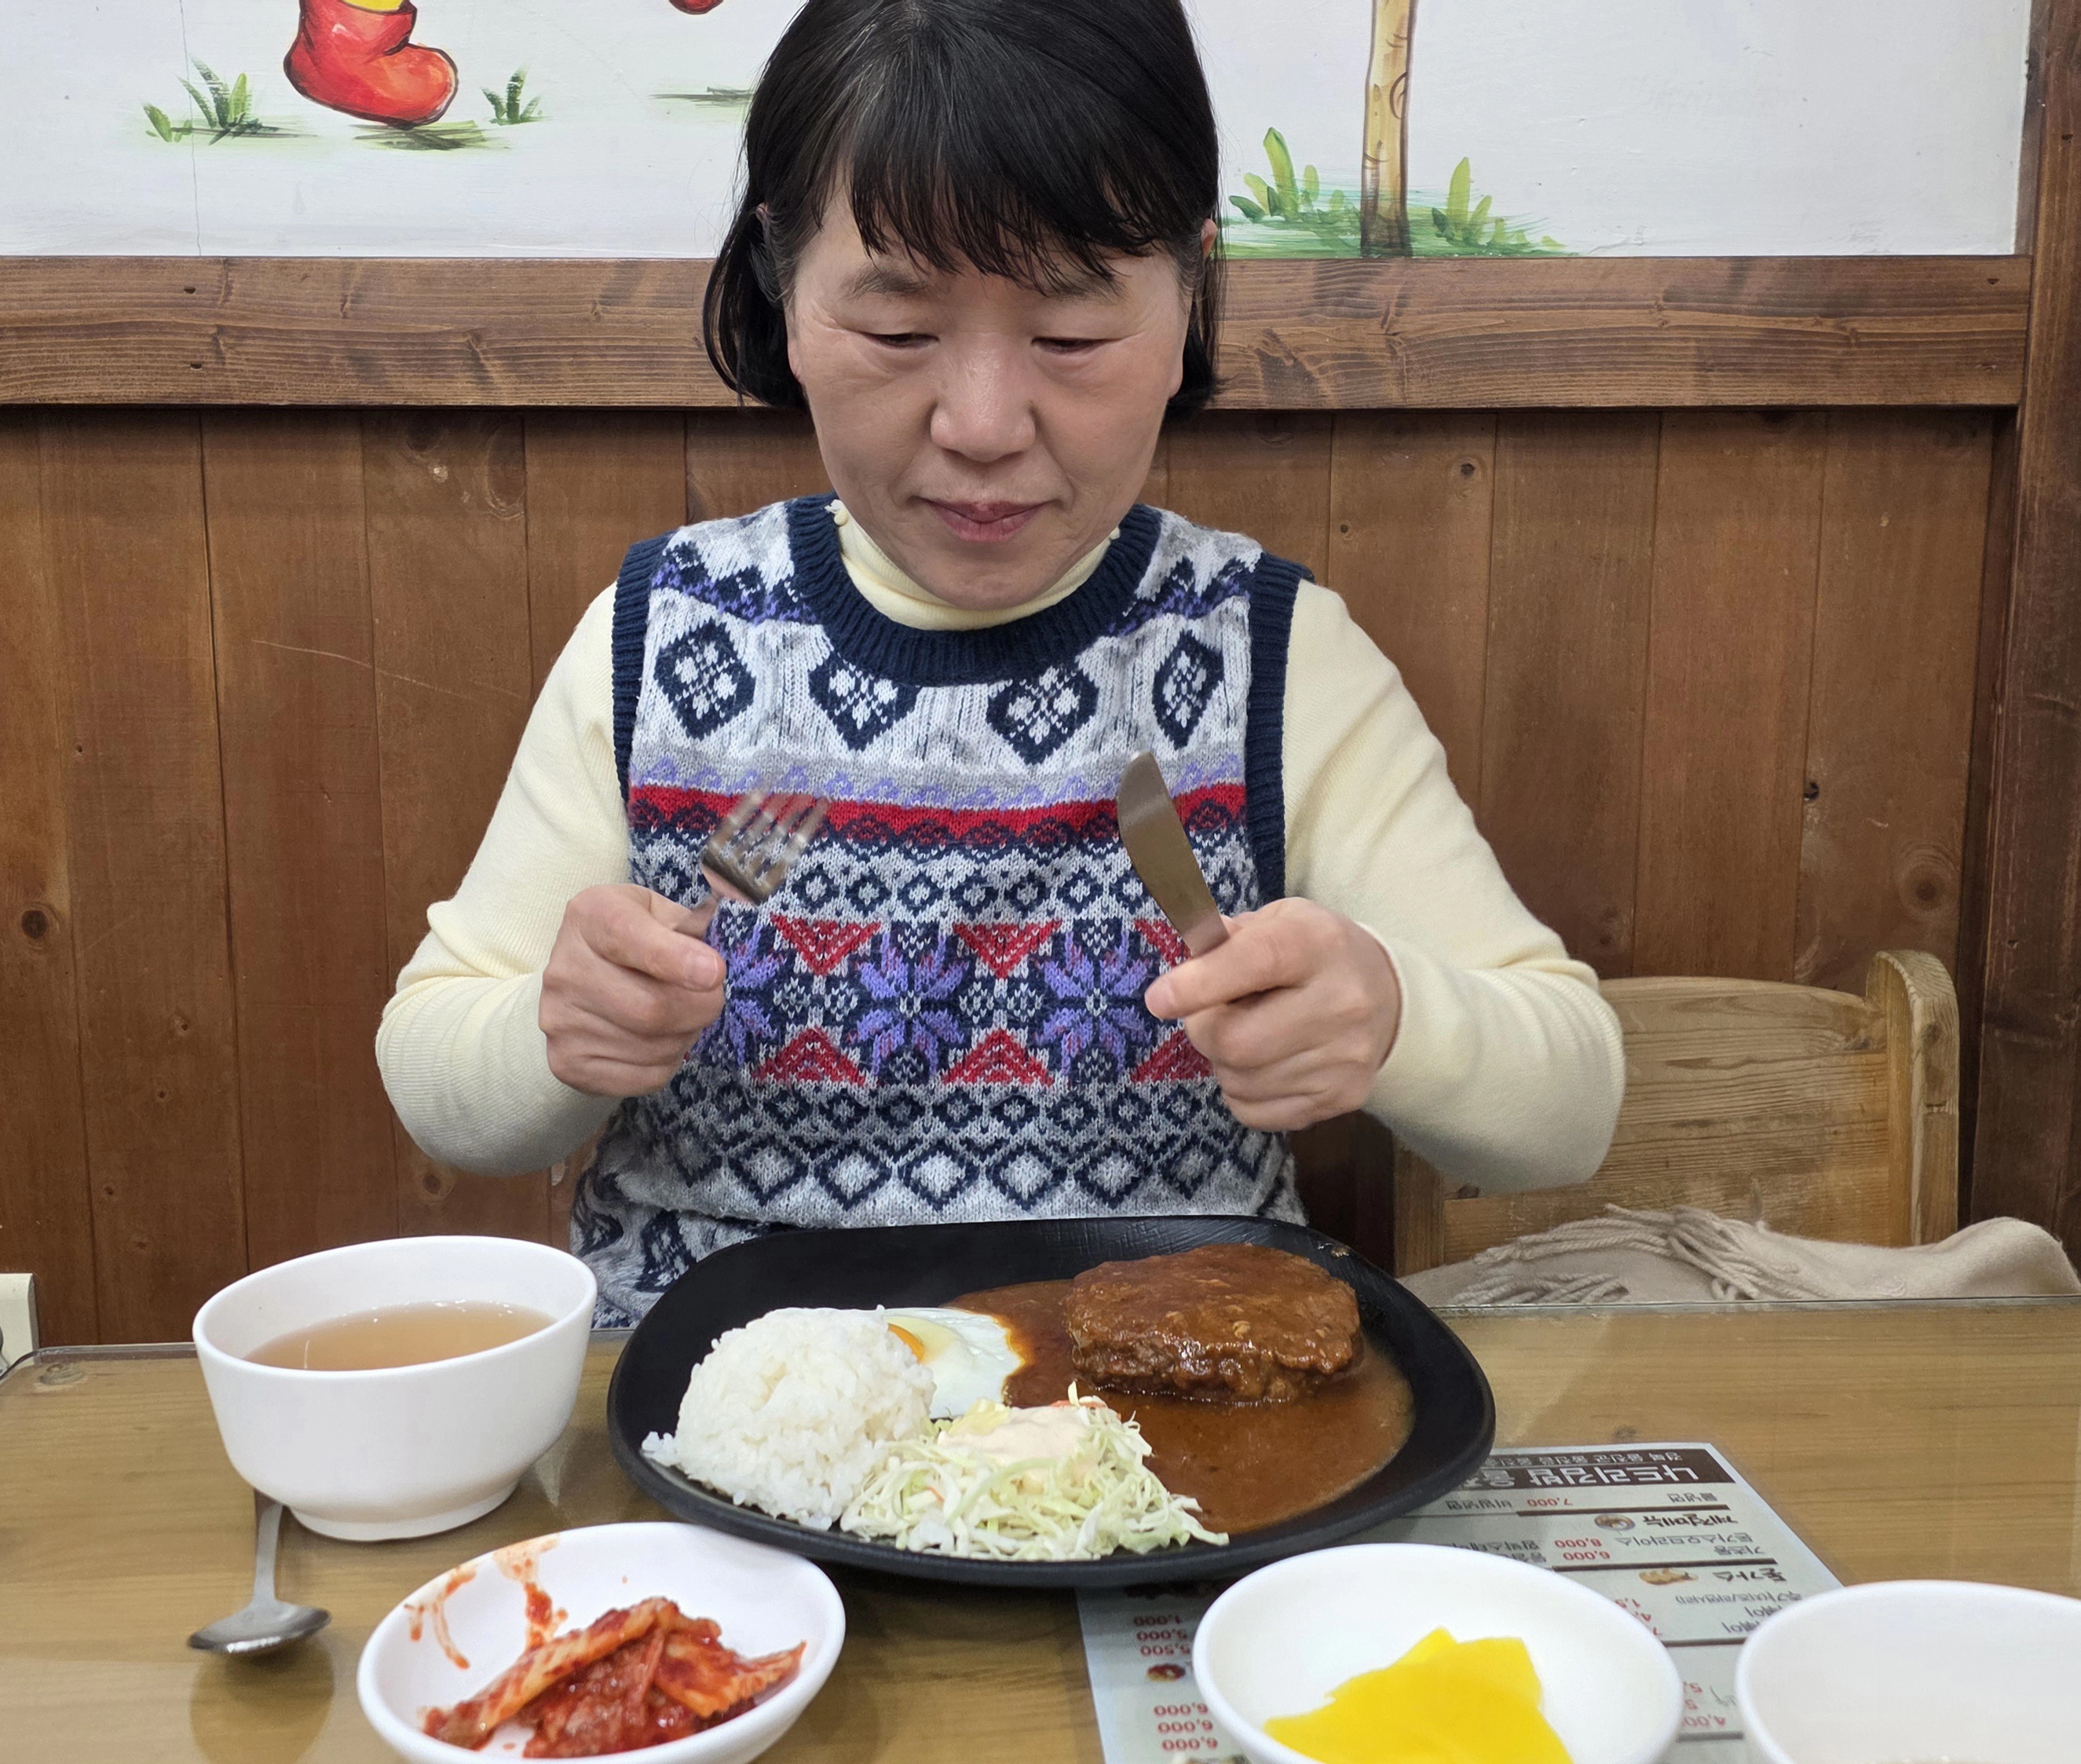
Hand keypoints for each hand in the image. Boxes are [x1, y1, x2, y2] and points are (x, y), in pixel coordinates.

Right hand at [540, 885, 725, 1096]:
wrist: (580, 976)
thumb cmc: (635, 936)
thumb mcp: (660, 910)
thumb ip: (694, 919)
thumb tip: (733, 929)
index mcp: (591, 916)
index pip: (629, 938)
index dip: (676, 960)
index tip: (714, 972)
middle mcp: (564, 969)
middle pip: (650, 1009)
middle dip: (702, 1007)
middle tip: (714, 999)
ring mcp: (560, 1021)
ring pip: (653, 1047)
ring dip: (687, 1035)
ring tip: (684, 1017)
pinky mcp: (568, 1064)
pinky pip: (644, 1077)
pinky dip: (669, 1062)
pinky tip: (664, 1040)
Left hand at [1143, 897, 1401, 1130]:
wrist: (1388, 999)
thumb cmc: (1313, 953)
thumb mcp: (1279, 921)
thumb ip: (1229, 936)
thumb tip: (1188, 956)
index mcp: (1317, 945)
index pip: (1254, 962)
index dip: (1198, 984)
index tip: (1159, 999)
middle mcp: (1340, 1002)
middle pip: (1236, 1040)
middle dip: (1203, 1030)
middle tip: (1210, 1015)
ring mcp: (1345, 1058)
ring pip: (1239, 1080)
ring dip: (1222, 1061)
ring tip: (1248, 1034)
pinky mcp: (1341, 1098)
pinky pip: (1254, 1112)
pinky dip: (1241, 1092)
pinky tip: (1263, 1064)